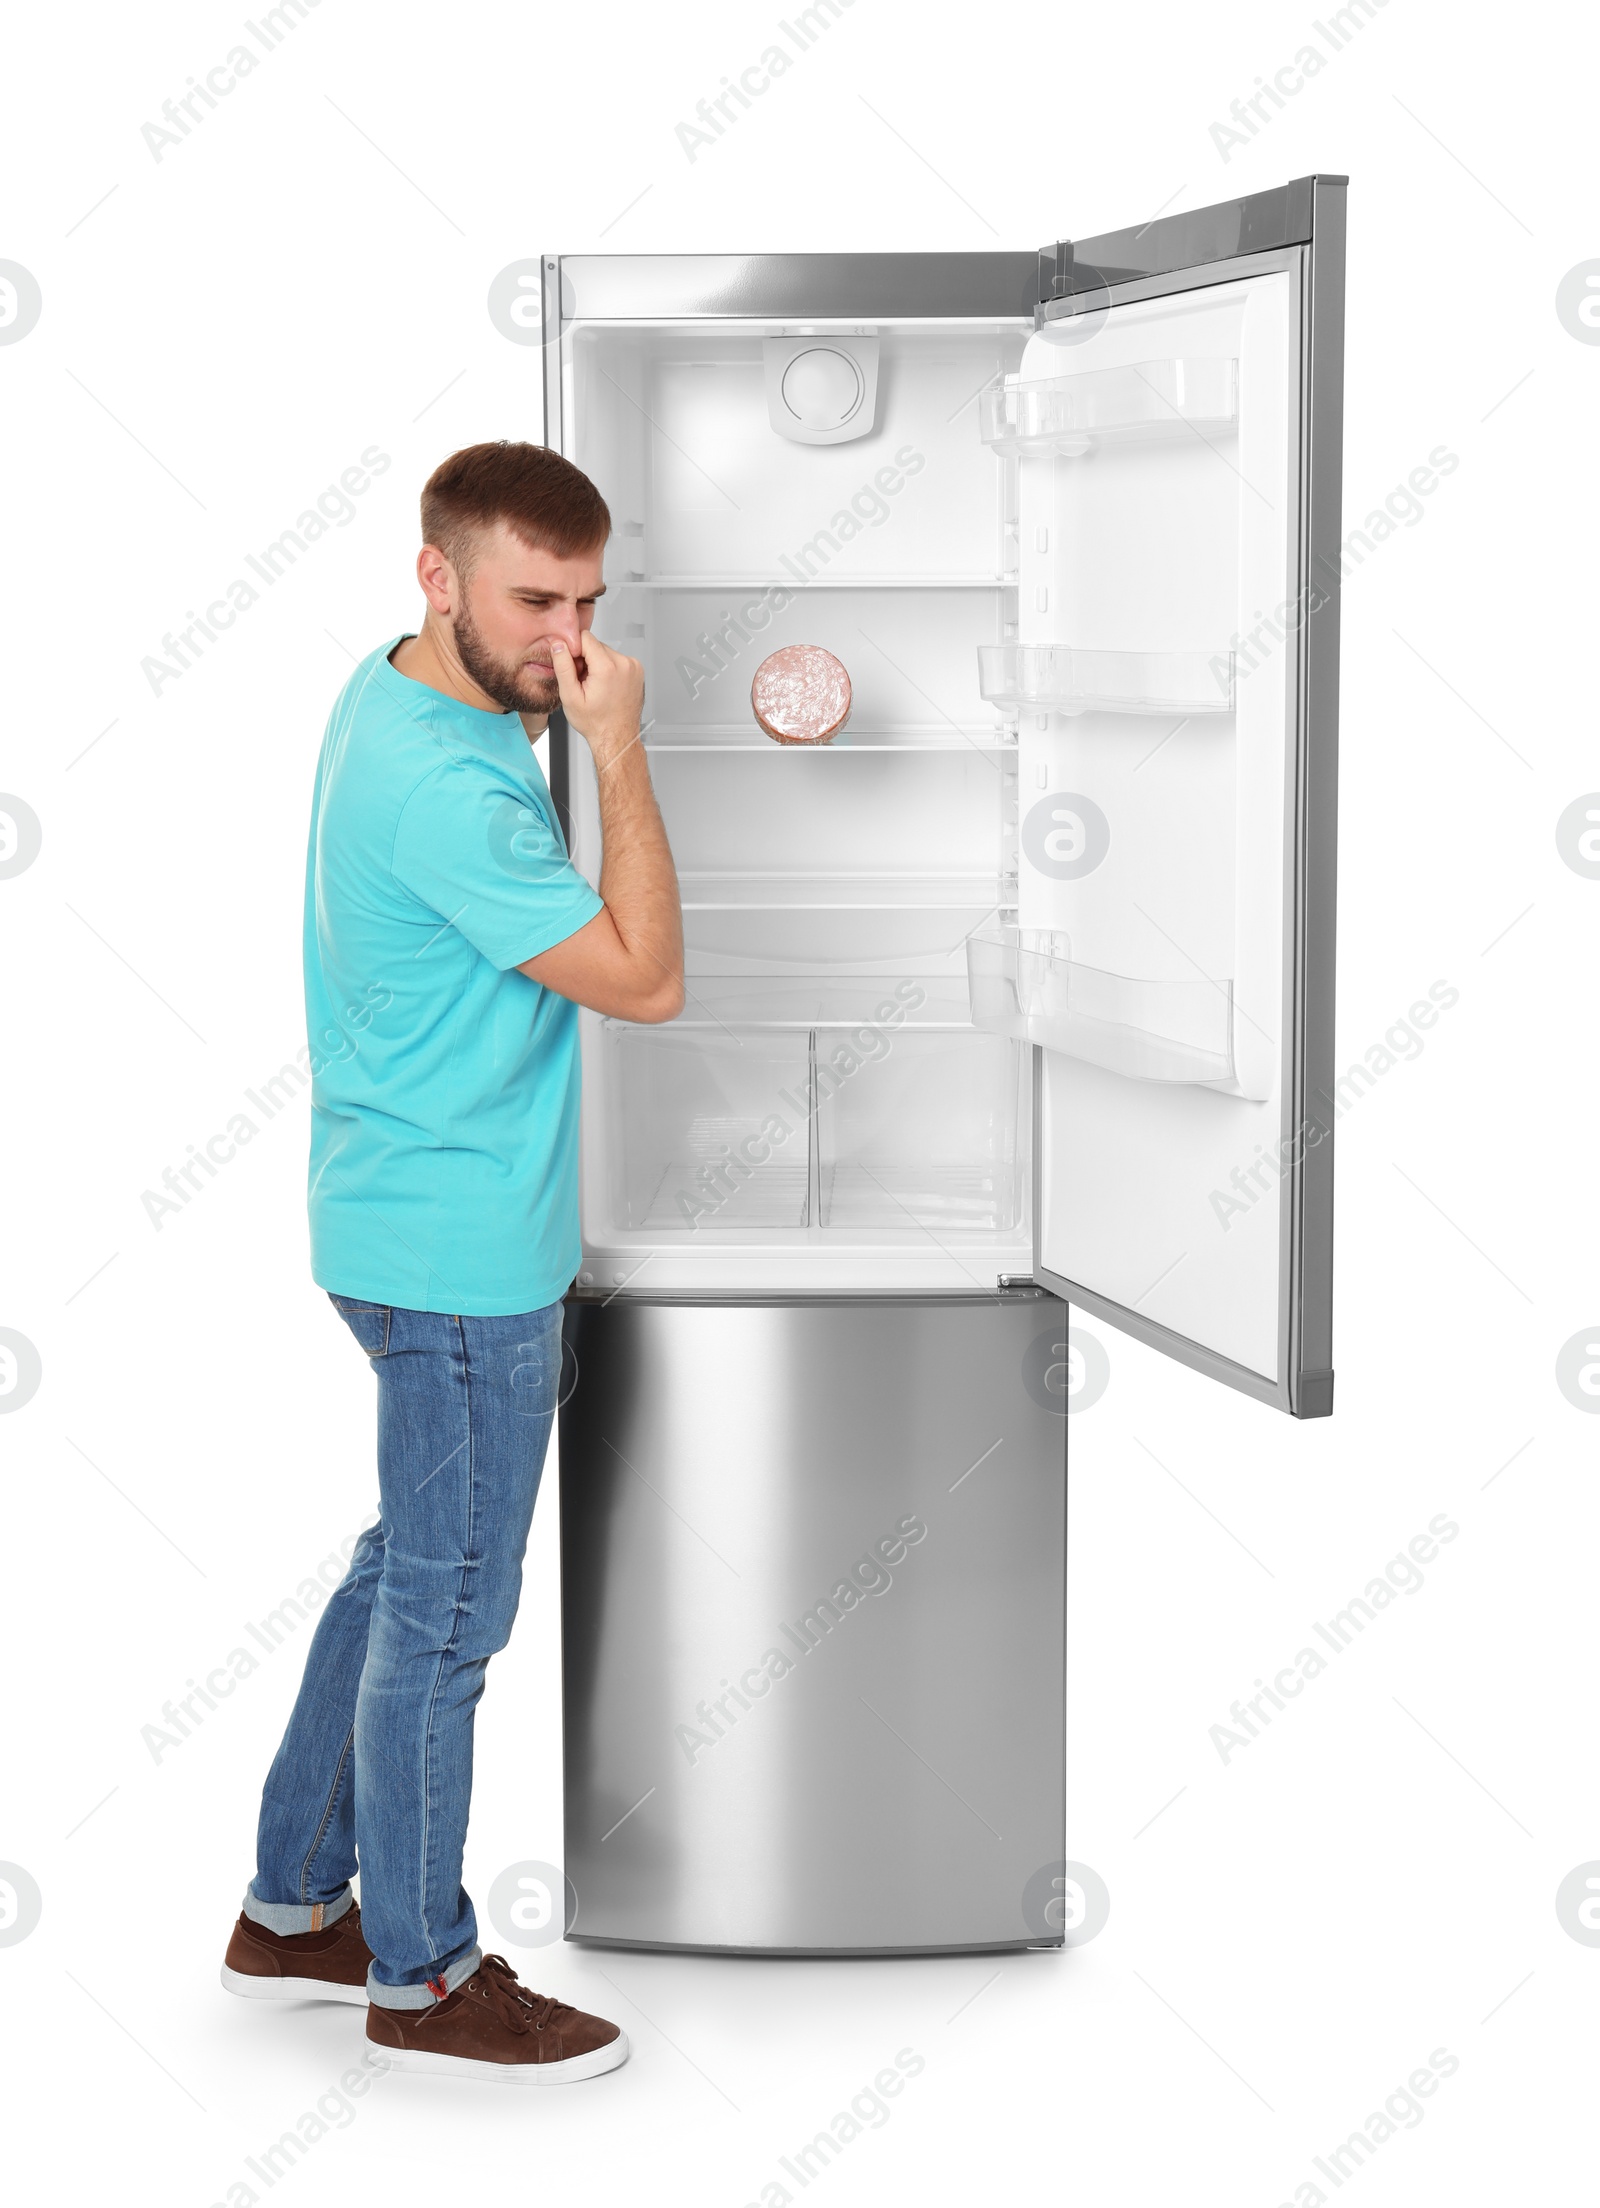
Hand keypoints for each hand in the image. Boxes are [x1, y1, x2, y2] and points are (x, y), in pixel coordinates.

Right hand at [551, 634, 643, 770]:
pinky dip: (608, 668)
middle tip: (584, 683)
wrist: (617, 737)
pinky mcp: (637, 669)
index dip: (574, 651)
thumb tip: (558, 644)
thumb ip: (563, 666)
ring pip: (605, 651)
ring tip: (595, 686)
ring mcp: (634, 666)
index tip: (574, 669)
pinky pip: (616, 659)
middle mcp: (625, 664)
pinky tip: (605, 686)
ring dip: (597, 664)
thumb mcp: (570, 696)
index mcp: (608, 668)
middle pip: (596, 644)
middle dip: (586, 659)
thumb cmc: (596, 723)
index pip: (585, 637)